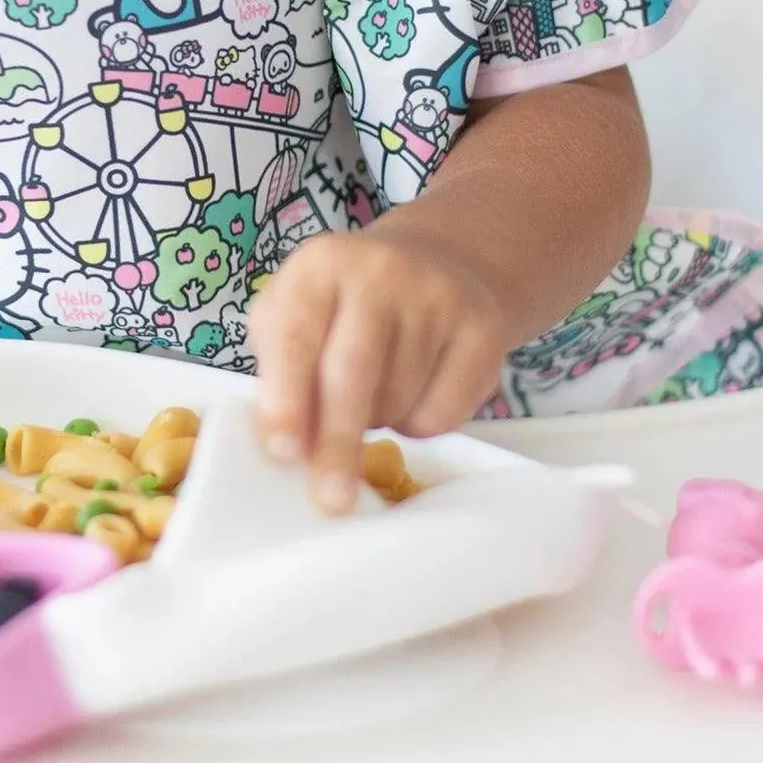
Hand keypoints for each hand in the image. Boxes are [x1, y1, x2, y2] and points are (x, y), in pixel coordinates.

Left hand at [248, 222, 510, 513]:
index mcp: (319, 265)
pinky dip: (419, 424)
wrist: (439, 263)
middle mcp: (379, 271)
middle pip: (352, 372)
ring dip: (377, 423)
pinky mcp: (482, 329)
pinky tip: (413, 393)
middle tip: (331, 500)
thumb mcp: (297, 313)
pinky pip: (443, 411)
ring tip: (373, 398)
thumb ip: (281, 370)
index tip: (283, 452)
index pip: (295, 336)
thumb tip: (287, 447)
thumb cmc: (346, 306)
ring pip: (398, 399)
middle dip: (337, 443)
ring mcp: (436, 296)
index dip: (286, 398)